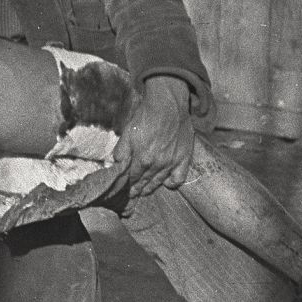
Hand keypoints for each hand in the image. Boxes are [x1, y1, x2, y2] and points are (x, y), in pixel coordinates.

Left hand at [108, 76, 195, 198]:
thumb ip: (121, 150)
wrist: (168, 104)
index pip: (132, 179)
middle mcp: (157, 164)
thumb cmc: (146, 116)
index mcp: (142, 159)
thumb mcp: (127, 132)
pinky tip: (167, 184)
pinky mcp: (184, 159)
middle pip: (144, 183)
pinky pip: (179, 178)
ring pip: (159, 182)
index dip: (126, 187)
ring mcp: (172, 163)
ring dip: (150, 189)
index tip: (122, 194)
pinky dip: (172, 183)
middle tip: (131, 197)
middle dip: (136, 191)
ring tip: (144, 193)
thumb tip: (116, 164)